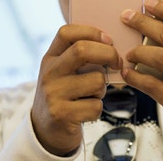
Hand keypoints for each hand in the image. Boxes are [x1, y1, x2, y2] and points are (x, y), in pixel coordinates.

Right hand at [31, 24, 121, 155]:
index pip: (67, 32)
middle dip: (108, 54)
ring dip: (102, 88)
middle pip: (82, 50)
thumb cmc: (63, 95)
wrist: (45, 130)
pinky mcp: (61, 114)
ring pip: (96, 80)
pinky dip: (97, 109)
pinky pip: (95, 105)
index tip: (108, 39)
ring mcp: (53, 93)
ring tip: (92, 94)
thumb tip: (111, 44)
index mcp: (50, 58)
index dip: (91, 31)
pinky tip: (86, 111)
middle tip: (117, 63)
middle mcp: (49, 73)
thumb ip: (79, 57)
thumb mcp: (63, 72)